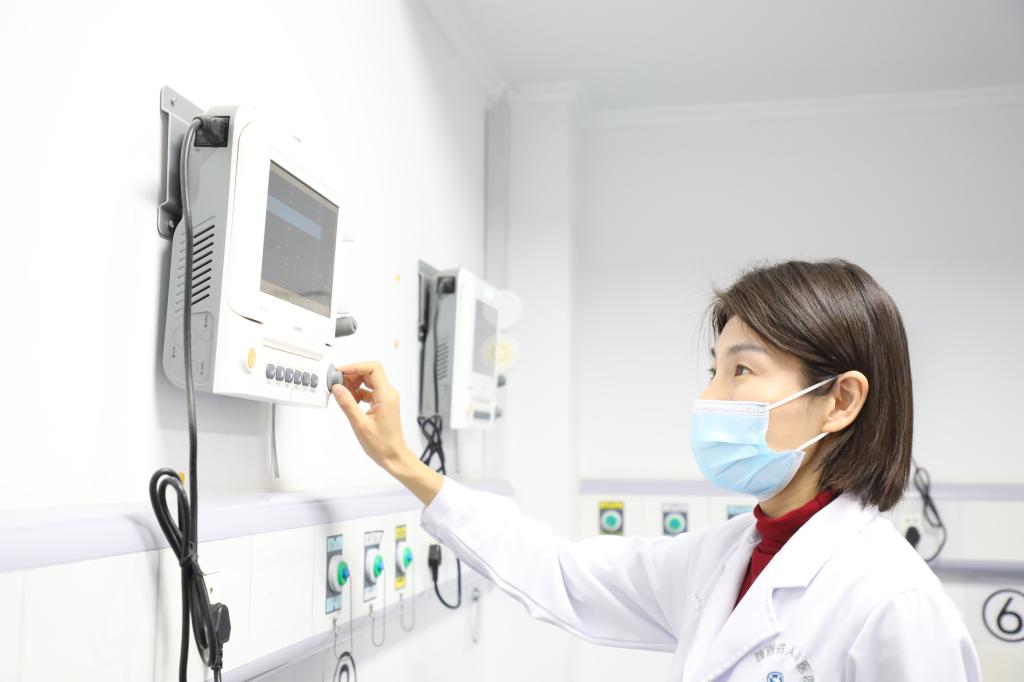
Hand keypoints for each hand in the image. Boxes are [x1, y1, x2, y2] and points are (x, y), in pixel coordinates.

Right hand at [331, 361, 444, 504]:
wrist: (393, 456)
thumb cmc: (381, 444)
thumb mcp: (360, 424)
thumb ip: (347, 404)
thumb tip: (337, 388)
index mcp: (386, 396)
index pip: (373, 369)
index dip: (356, 366)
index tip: (341, 371)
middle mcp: (389, 394)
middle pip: (370, 373)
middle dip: (353, 375)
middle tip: (338, 383)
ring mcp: (387, 398)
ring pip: (369, 381)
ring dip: (354, 384)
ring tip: (342, 393)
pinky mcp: (383, 404)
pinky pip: (370, 391)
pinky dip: (358, 392)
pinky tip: (350, 401)